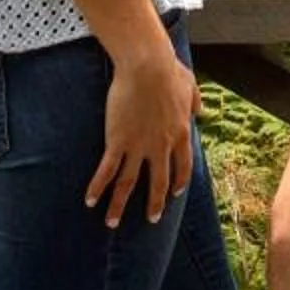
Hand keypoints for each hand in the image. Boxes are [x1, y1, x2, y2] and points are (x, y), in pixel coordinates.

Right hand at [87, 39, 199, 226]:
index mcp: (181, 133)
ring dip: (119, 205)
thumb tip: (200, 111)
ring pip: (128, 183)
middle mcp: (161, 146)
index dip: (178, 181)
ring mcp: (138, 146)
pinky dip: (98, 187)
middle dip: (154, 203)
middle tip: (151, 218)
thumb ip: (195, 101)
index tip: (175, 193)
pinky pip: (107, 170)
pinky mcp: (117, 141)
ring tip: (112, 223)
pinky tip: (90, 200)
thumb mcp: (189, 85)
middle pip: (158, 182)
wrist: (147, 66)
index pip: (182, 166)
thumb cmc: (168, 69)